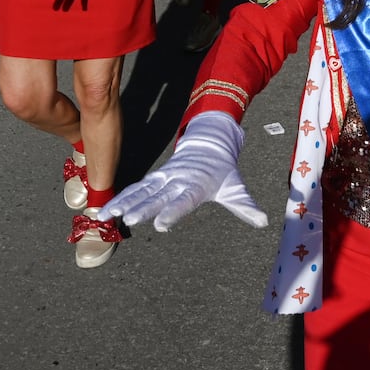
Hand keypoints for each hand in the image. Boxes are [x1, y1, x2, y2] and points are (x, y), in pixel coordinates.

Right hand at [102, 112, 267, 231]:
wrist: (210, 145)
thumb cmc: (222, 173)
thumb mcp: (236, 188)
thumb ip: (246, 206)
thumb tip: (264, 221)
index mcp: (196, 186)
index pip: (184, 201)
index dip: (173, 212)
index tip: (161, 224)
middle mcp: (177, 181)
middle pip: (158, 196)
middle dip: (144, 207)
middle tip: (129, 218)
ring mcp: (164, 179)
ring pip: (142, 190)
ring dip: (125, 201)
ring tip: (108, 214)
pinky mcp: (155, 178)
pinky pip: (136, 188)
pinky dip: (121, 197)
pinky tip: (106, 210)